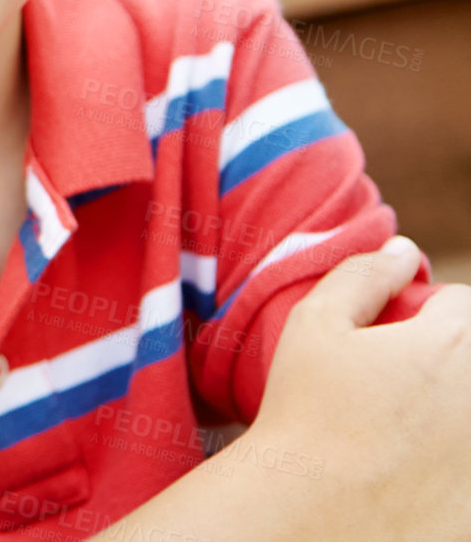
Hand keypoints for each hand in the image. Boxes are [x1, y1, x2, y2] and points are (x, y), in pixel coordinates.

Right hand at [246, 236, 470, 540]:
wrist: (310, 509)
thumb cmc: (305, 411)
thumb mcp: (315, 324)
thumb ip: (362, 275)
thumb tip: (403, 249)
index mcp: (447, 344)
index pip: (464, 304)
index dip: (430, 310)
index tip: (398, 331)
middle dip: (448, 353)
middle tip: (401, 377)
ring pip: (470, 405)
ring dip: (452, 401)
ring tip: (406, 421)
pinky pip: (465, 456)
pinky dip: (450, 452)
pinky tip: (414, 461)